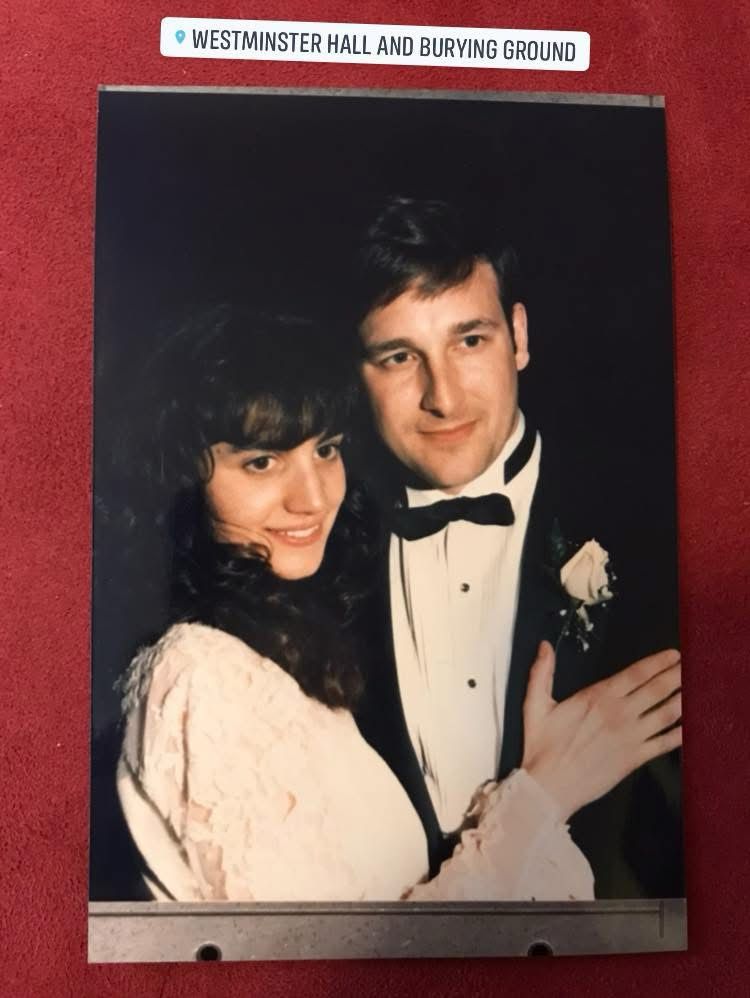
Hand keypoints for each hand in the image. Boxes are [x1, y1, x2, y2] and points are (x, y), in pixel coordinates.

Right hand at [521, 642, 681, 820]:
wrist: (550, 786)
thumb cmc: (542, 746)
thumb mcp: (535, 704)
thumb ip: (541, 672)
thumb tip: (545, 645)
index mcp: (598, 697)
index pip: (635, 674)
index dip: (657, 662)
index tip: (673, 654)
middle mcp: (620, 713)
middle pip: (656, 689)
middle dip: (676, 675)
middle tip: (693, 665)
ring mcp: (631, 736)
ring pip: (666, 713)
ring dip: (683, 699)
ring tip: (697, 687)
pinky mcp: (635, 758)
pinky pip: (664, 743)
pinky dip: (681, 733)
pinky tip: (693, 726)